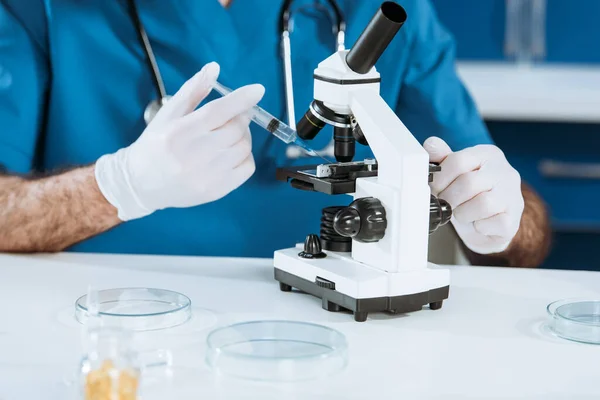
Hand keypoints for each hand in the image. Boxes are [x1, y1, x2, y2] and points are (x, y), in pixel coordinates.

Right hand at [95, 62, 264, 220]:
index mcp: (180, 132)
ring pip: (244, 148)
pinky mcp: (217, 191)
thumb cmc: (156, 144)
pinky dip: (245, 156)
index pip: (218, 111)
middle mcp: (194, 155)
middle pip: (236, 129)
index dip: (241, 99)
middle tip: (234, 117)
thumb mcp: (168, 114)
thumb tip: (214, 68)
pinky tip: (231, 153)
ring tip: (229, 135)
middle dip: (241, 118)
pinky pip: (247, 168)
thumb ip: (192, 91)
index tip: (258, 89)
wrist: (141, 184)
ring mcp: (207, 176)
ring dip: (243, 137)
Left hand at [423, 137, 523, 253]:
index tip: (435, 188)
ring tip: (461, 213)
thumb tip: (431, 144)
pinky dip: (478, 227)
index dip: (440, 179)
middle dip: (449, 198)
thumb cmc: (468, 194)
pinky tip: (477, 223)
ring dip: (463, 213)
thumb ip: (441, 157)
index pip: (458, 161)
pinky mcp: (514, 219)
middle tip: (446, 203)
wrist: (487, 224)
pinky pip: (492, 223)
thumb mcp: (453, 172)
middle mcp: (505, 171)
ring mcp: (513, 195)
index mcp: (487, 154)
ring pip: (483, 204)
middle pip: (468, 183)